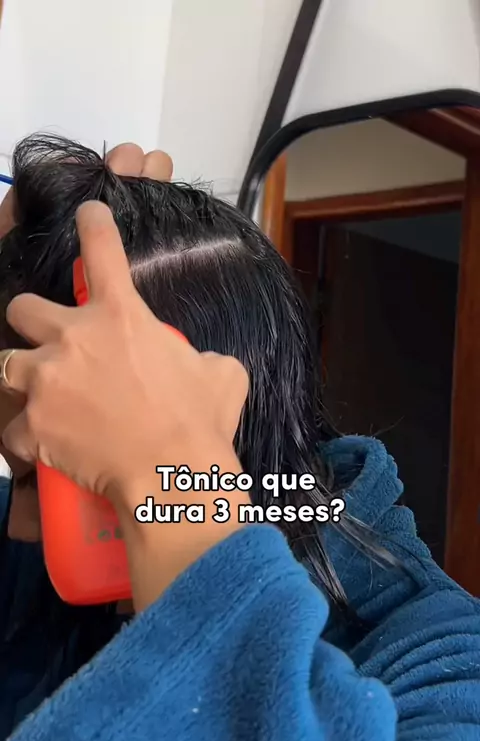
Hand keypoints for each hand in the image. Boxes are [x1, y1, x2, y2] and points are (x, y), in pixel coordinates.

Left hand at [1, 202, 248, 607]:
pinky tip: (43, 449)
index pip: (101, 250)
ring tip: (39, 396)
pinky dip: (26, 440)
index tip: (87, 213)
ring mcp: (47, 381)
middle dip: (33, 322)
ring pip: (4, 362)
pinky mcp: (33, 425)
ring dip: (21, 376)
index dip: (92, 224)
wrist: (173, 475)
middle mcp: (74, 338)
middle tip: (52, 344)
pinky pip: (13, 431)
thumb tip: (204, 364)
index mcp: (121, 316)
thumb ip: (202, 356)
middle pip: (23, 308)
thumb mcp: (222, 374)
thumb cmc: (200, 422)